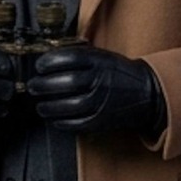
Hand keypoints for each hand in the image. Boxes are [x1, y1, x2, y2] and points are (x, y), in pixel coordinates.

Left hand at [27, 46, 165, 137]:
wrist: (147, 92)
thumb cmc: (119, 73)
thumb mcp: (103, 56)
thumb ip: (79, 56)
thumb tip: (48, 59)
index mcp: (100, 62)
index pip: (68, 59)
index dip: (49, 62)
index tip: (40, 66)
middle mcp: (100, 81)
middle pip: (65, 83)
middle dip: (43, 86)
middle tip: (33, 86)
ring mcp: (101, 102)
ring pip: (68, 106)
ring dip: (48, 107)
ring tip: (40, 105)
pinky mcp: (101, 120)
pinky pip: (76, 124)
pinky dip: (61, 123)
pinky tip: (54, 118)